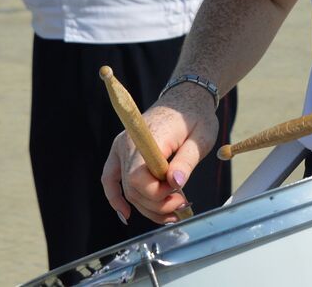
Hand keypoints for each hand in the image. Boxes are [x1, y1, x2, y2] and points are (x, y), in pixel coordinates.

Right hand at [100, 89, 217, 224]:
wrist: (185, 97)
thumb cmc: (195, 116)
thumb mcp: (201, 138)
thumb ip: (186, 161)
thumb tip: (175, 183)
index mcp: (149, 137)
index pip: (138, 177)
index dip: (156, 193)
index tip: (179, 193)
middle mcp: (129, 142)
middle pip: (132, 187)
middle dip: (157, 204)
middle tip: (182, 204)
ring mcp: (122, 147)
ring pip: (126, 189)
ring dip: (147, 207)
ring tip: (172, 212)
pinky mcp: (121, 151)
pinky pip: (110, 178)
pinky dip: (115, 197)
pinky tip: (126, 214)